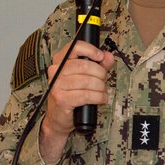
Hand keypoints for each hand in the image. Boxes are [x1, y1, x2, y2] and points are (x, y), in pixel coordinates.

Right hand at [39, 41, 113, 162]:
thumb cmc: (71, 94)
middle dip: (100, 73)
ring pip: (87, 81)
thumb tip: (109, 56)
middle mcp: (55, 71)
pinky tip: (102, 98)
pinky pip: (86, 95)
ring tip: (103, 91)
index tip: (101, 57)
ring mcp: (57, 85)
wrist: (58, 117)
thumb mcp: (84, 76)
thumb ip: (98, 64)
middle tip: (104, 80)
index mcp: (59, 60)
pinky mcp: (62, 99)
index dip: (91, 50)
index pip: (75, 47)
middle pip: (85, 65)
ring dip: (101, 87)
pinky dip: (98, 97)